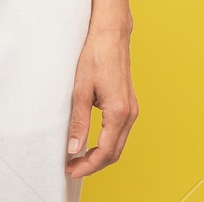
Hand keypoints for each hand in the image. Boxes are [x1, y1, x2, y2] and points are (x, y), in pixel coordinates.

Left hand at [65, 29, 137, 177]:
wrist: (110, 35)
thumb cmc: (95, 56)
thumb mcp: (80, 90)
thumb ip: (79, 122)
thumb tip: (74, 148)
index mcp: (118, 112)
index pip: (105, 151)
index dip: (88, 165)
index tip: (71, 169)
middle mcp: (130, 113)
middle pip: (114, 153)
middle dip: (93, 165)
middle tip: (72, 168)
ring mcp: (132, 109)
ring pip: (118, 144)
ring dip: (100, 156)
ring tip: (79, 159)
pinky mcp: (129, 105)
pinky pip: (120, 133)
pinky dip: (107, 144)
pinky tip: (91, 143)